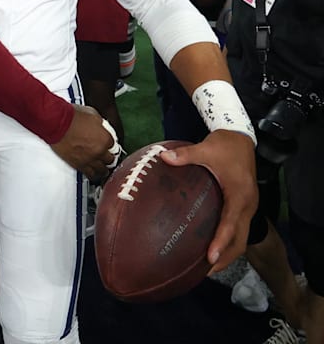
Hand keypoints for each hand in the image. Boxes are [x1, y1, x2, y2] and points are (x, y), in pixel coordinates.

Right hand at [50, 105, 119, 179]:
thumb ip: (99, 123)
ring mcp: (89, 160)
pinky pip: (91, 174)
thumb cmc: (72, 117)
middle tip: (105, 155)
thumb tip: (100, 126)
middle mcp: (99, 151)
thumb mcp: (92, 114)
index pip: (113, 145)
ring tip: (102, 167)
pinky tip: (94, 172)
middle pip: (110, 159)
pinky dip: (93, 174)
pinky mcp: (79, 165)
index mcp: (104, 138)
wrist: (57, 123)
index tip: (105, 142)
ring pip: (102, 170)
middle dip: (108, 156)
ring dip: (103, 168)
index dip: (108, 143)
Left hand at [159, 130, 256, 272]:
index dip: (220, 242)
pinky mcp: (244, 205)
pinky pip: (239, 229)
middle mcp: (247, 206)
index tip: (210, 258)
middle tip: (205, 272)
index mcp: (239, 195)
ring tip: (207, 266)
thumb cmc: (225, 146)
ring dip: (227, 253)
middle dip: (225, 258)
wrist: (241, 138)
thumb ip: (185, 155)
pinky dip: (228, 241)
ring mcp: (248, 207)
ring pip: (241, 238)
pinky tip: (211, 245)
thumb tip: (163, 157)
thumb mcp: (205, 149)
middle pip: (240, 241)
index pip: (231, 225)